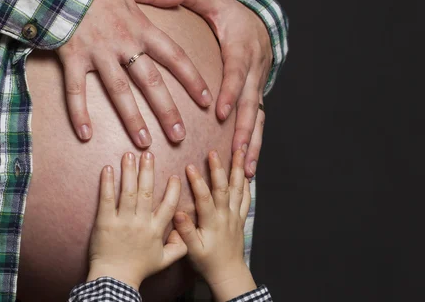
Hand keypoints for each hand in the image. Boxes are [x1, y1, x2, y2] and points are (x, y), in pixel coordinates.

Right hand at [56, 0, 212, 145]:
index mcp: (141, 27)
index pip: (174, 56)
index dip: (192, 79)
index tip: (206, 100)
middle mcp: (123, 43)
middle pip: (151, 82)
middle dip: (167, 110)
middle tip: (179, 136)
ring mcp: (98, 51)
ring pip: (119, 91)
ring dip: (132, 118)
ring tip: (144, 142)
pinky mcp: (72, 56)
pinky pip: (76, 89)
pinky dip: (78, 112)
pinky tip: (85, 135)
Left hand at [87, 151, 186, 288]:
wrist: (115, 280)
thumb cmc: (139, 270)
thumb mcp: (164, 261)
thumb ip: (178, 247)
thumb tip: (185, 233)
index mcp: (156, 229)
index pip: (168, 205)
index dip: (172, 189)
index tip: (174, 175)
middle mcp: (141, 222)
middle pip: (146, 192)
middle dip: (148, 171)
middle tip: (148, 154)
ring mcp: (123, 221)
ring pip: (127, 192)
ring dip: (128, 171)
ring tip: (129, 155)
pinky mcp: (105, 222)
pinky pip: (107, 199)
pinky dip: (107, 183)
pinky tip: (107, 169)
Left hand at [167, 0, 271, 177]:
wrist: (261, 23)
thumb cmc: (233, 17)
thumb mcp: (215, 5)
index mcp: (242, 50)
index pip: (237, 73)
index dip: (231, 92)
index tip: (221, 111)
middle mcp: (254, 72)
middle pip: (252, 104)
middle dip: (245, 130)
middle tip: (237, 151)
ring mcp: (258, 87)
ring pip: (258, 119)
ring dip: (253, 145)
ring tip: (247, 170)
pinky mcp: (256, 97)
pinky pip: (257, 123)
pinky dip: (254, 145)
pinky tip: (248, 167)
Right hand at [173, 150, 256, 300]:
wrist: (228, 272)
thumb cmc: (207, 262)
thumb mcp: (192, 250)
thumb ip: (185, 231)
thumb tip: (178, 213)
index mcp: (212, 222)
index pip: (205, 198)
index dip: (197, 181)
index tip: (190, 166)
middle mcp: (226, 216)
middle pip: (224, 188)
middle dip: (219, 168)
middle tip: (214, 152)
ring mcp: (235, 215)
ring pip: (238, 189)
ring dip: (238, 169)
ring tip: (239, 152)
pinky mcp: (240, 217)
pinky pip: (246, 198)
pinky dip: (246, 184)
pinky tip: (245, 172)